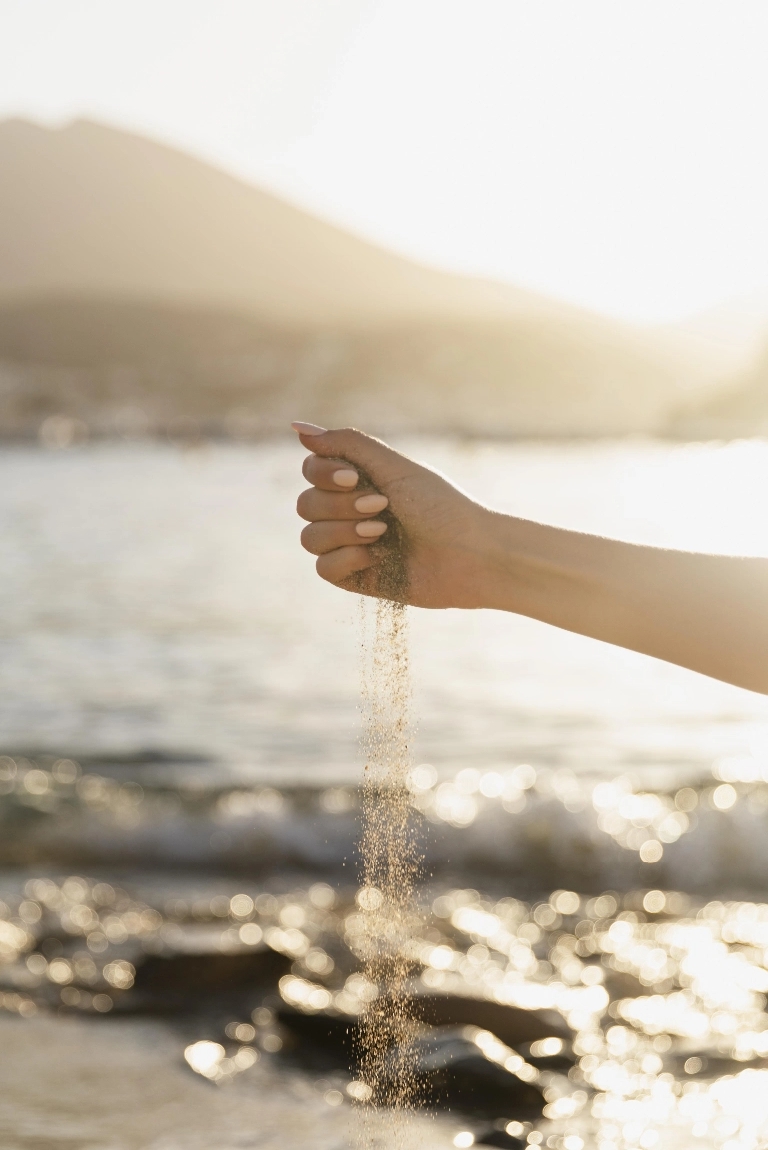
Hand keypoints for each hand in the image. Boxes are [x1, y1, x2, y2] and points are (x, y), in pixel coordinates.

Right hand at [292, 423, 492, 607]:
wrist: (469, 555)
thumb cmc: (439, 507)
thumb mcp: (393, 467)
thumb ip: (345, 444)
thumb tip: (296, 427)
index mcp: (359, 481)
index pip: (311, 471)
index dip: (324, 475)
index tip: (355, 478)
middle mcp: (350, 512)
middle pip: (305, 504)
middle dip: (341, 506)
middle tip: (382, 508)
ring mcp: (350, 545)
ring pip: (310, 537)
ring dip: (344, 532)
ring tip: (381, 533)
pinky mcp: (355, 577)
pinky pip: (322, 568)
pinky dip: (347, 559)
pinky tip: (378, 558)